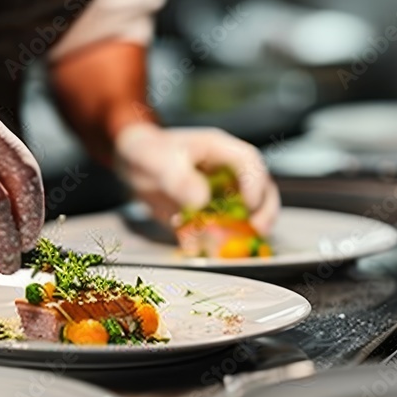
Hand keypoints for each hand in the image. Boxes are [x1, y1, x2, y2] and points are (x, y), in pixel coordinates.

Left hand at [113, 123, 279, 233]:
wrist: (132, 163)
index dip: (256, 183)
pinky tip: (199, 246)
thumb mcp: (158, 161)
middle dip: (264, 210)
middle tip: (259, 229)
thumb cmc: (147, 151)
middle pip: (261, 188)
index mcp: (219, 150)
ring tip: (234, 246)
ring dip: (245, 230)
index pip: (249, 162)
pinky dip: (217, 242)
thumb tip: (200, 201)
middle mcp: (227, 172)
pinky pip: (221, 229)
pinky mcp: (210, 214)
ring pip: (247, 212)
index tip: (251, 204)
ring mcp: (221, 193)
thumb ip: (179, 178)